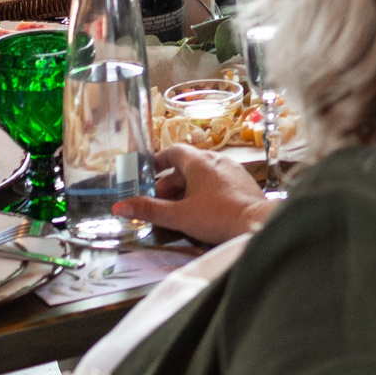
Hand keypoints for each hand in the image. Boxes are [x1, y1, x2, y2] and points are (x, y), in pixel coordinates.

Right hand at [111, 143, 274, 243]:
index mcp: (199, 161)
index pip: (173, 151)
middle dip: (169, 184)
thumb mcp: (178, 215)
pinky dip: (203, 192)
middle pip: (186, 166)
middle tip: (157, 204)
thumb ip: (149, 210)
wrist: (256, 223)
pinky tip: (200, 211)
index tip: (146, 174)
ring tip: (175, 211)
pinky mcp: (242, 182)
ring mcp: (232, 170)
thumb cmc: (216, 216)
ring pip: (202, 175)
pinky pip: (216, 182)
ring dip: (185, 189)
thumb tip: (119, 206)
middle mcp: (216, 160)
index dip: (157, 161)